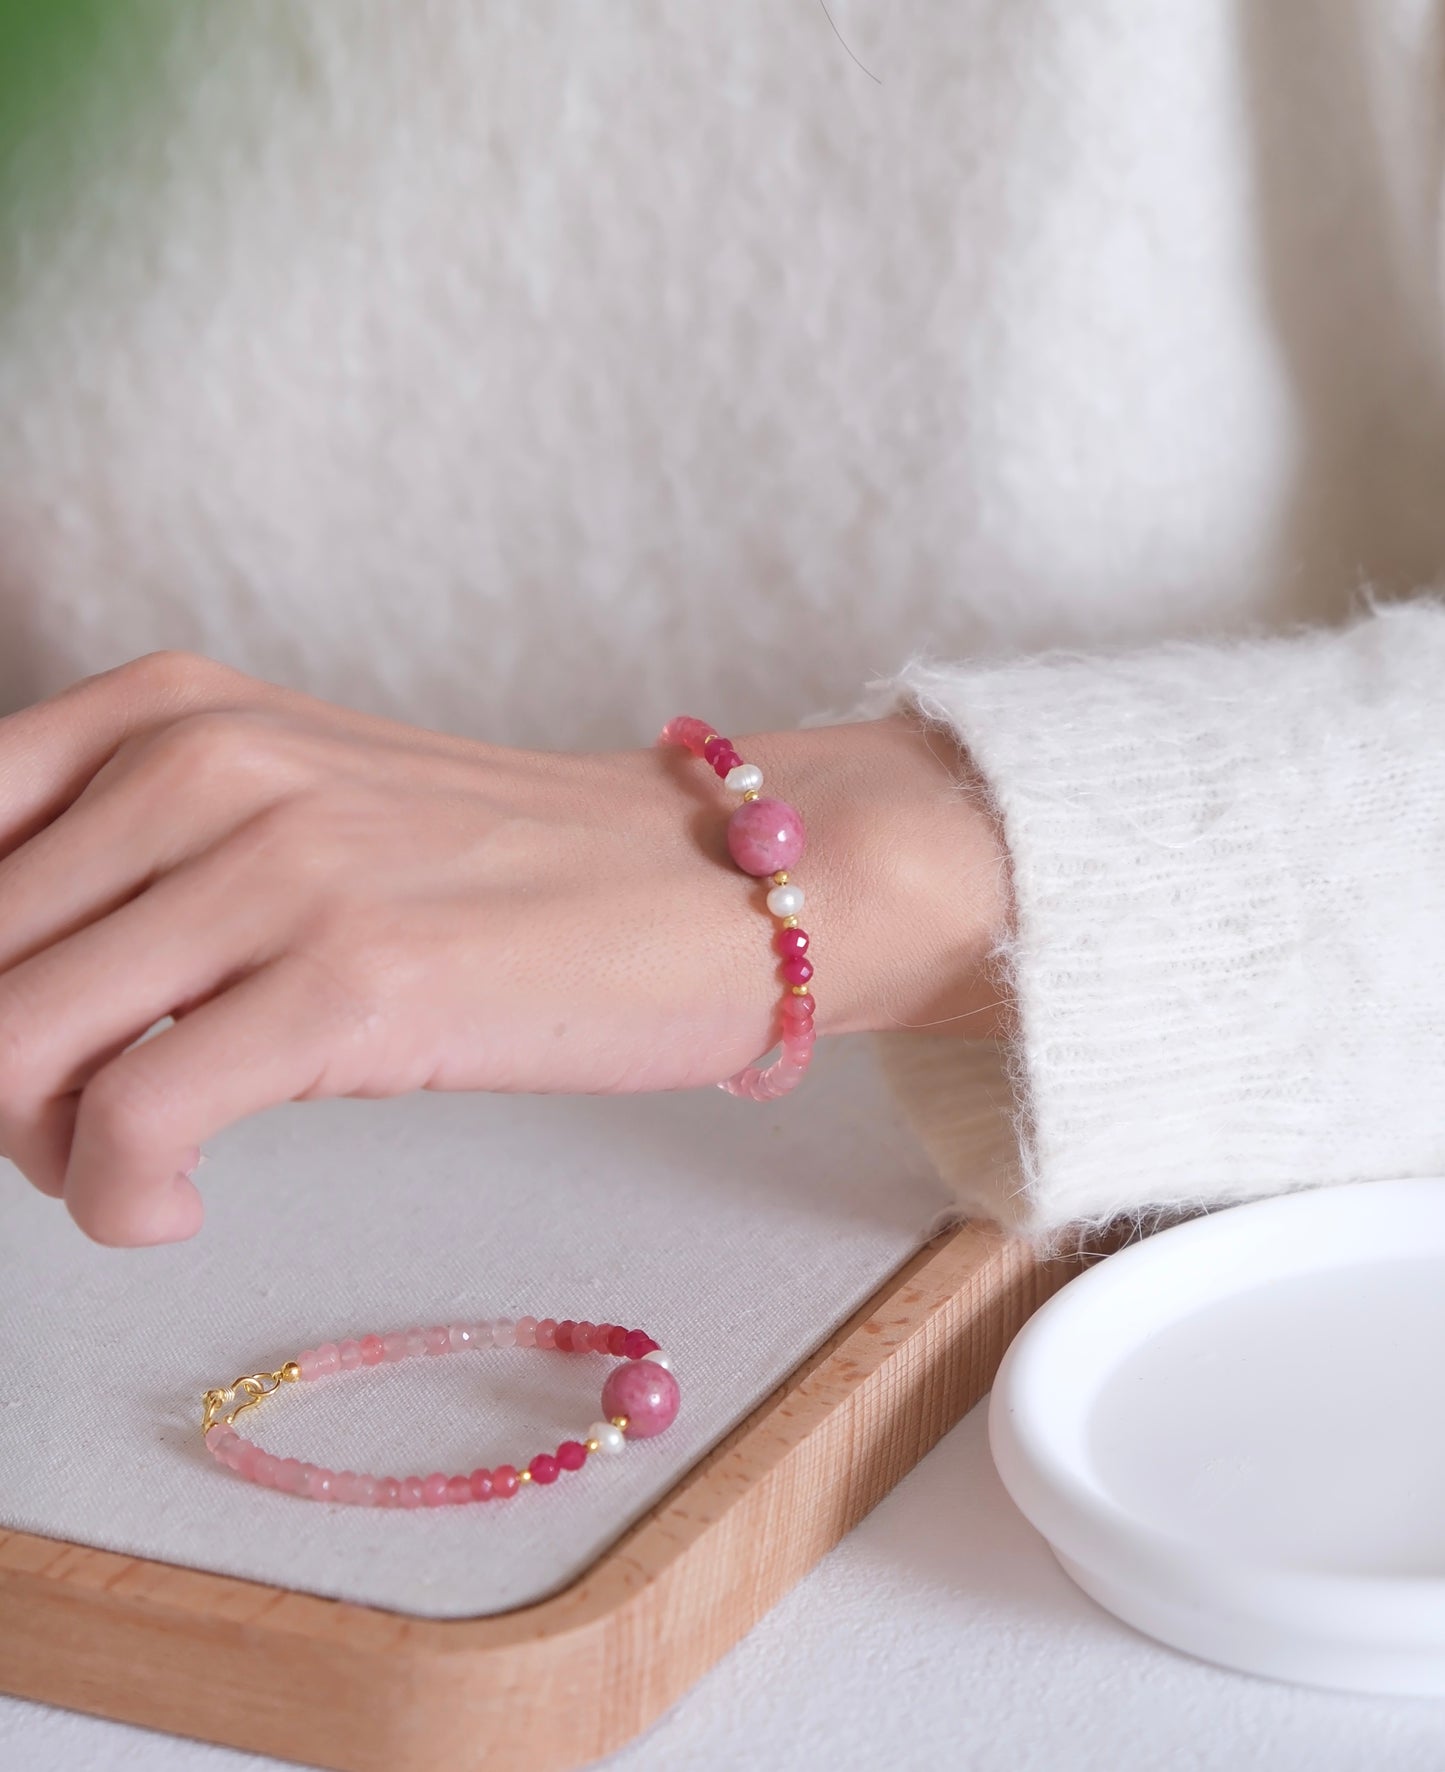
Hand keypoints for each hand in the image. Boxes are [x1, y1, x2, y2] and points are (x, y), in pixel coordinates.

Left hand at [0, 653, 1006, 1244]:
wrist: (701, 883)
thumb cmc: (498, 873)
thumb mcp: (288, 818)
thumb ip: (132, 871)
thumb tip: (6, 1005)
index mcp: (168, 710)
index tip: (27, 1050)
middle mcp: (203, 759)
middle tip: (83, 1130)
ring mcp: (280, 863)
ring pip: (10, 1044)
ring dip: (43, 1150)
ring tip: (129, 1169)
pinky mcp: (354, 978)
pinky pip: (133, 1122)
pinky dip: (119, 1196)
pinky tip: (178, 1203)